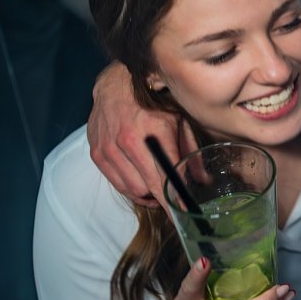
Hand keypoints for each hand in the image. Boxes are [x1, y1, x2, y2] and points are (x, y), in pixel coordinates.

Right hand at [88, 62, 195, 207]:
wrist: (116, 86)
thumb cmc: (154, 102)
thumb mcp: (180, 121)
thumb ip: (191, 152)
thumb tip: (203, 180)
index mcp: (154, 130)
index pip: (166, 175)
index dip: (175, 198)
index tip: (185, 213)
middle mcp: (128, 141)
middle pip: (148, 187)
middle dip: (164, 198)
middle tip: (174, 199)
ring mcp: (109, 148)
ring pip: (132, 189)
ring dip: (147, 195)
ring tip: (159, 191)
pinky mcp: (97, 153)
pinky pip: (117, 184)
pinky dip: (131, 189)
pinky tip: (142, 184)